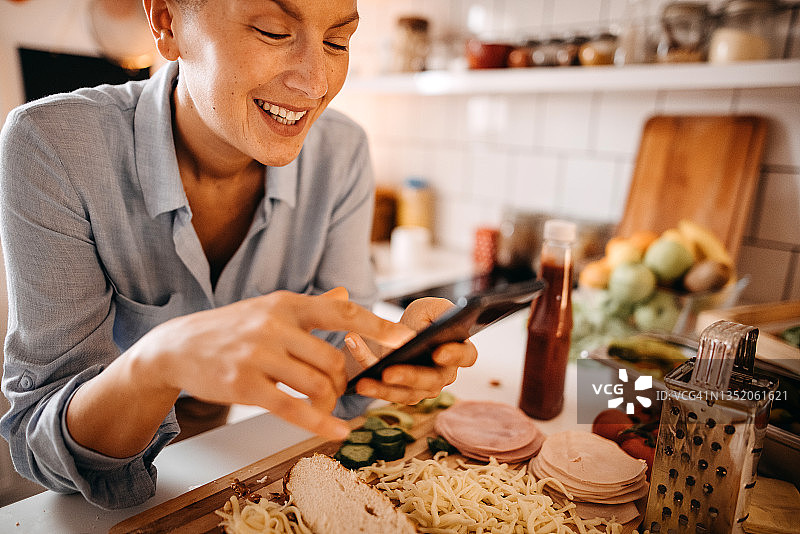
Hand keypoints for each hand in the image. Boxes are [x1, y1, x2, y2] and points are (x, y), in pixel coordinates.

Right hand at [138, 288, 413, 440]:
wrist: (177, 347)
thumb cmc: (231, 328)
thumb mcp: (269, 308)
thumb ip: (311, 305)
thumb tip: (344, 294)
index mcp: (286, 303)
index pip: (340, 312)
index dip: (376, 326)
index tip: (405, 338)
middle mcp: (274, 326)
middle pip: (332, 360)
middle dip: (343, 381)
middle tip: (339, 389)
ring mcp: (258, 356)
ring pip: (316, 384)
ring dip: (330, 401)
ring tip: (324, 404)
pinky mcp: (245, 386)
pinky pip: (293, 408)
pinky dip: (320, 423)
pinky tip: (337, 432)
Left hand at [346, 297, 477, 404]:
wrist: (398, 333)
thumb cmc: (420, 319)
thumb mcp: (431, 308)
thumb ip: (442, 310)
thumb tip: (444, 319)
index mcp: (458, 351)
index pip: (466, 356)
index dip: (455, 355)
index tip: (438, 352)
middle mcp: (444, 374)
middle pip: (432, 380)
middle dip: (410, 377)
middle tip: (390, 373)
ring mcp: (423, 388)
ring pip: (406, 394)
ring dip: (383, 389)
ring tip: (364, 381)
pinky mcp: (401, 394)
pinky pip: (385, 391)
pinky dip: (369, 380)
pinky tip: (354, 368)